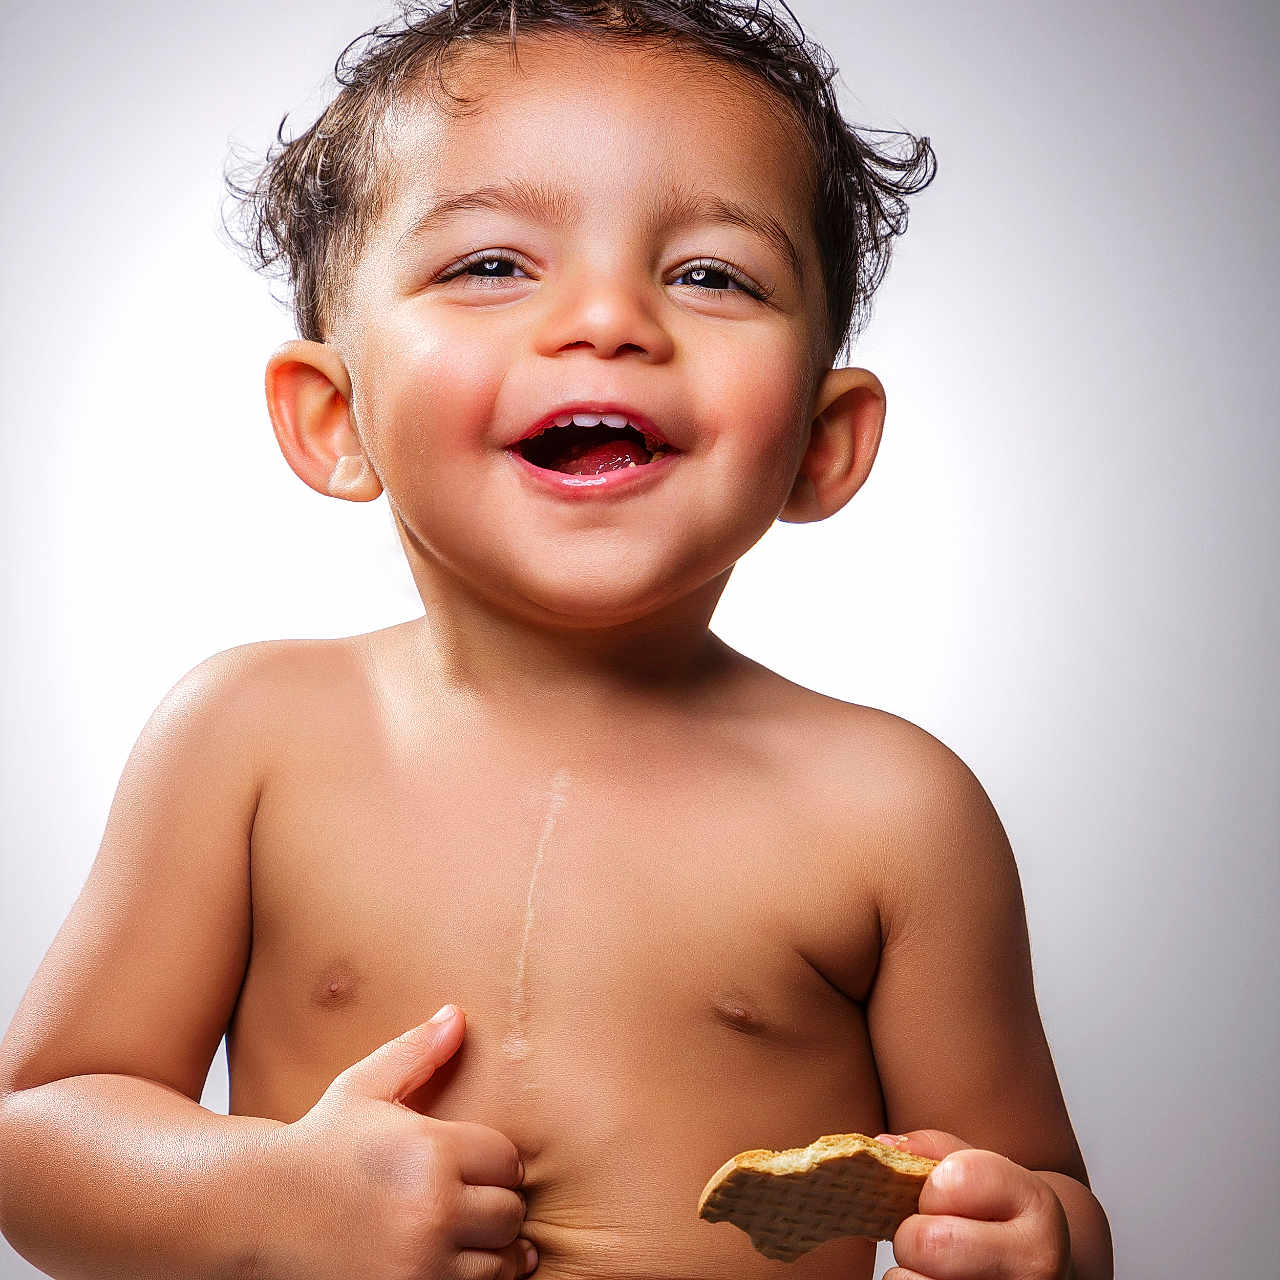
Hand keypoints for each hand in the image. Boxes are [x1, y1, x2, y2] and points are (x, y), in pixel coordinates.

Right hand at [253, 1005, 537, 1279]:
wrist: (256, 1213)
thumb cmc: (317, 1144)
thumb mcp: (363, 1088)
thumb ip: (417, 1052)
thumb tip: (458, 1015)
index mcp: (431, 1152)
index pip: (508, 1160)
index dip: (494, 1161)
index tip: (475, 1164)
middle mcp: (432, 1211)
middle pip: (509, 1214)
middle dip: (495, 1206)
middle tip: (472, 1201)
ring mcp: (419, 1267)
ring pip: (499, 1264)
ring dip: (489, 1251)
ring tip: (465, 1236)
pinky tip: (447, 1264)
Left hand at [875, 1130, 1069, 1279]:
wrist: (1040, 1265)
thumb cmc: (999, 1213)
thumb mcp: (982, 1171)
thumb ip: (935, 1150)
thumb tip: (885, 1144)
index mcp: (1037, 1204)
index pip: (956, 1179)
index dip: (932, 1187)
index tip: (941, 1195)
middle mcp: (1039, 1261)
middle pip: (929, 1243)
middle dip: (912, 1234)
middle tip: (928, 1235)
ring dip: (909, 1270)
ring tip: (937, 1264)